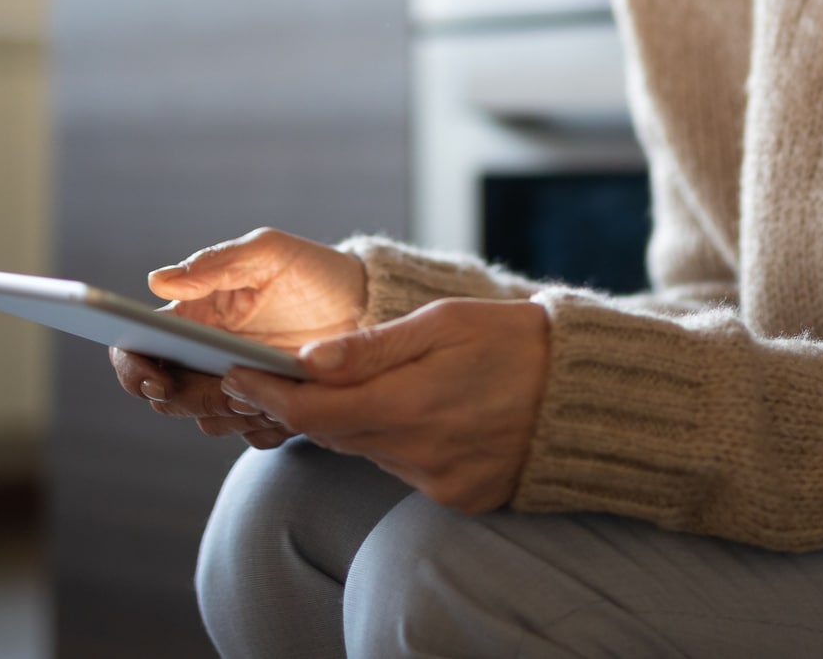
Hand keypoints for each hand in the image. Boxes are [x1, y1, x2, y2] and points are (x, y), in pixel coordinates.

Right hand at [109, 227, 366, 448]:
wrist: (368, 304)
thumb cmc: (310, 270)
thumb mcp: (267, 253)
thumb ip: (215, 264)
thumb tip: (158, 282)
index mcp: (192, 318)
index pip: (137, 349)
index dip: (133, 369)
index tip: (154, 377)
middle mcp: (205, 359)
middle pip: (168, 396)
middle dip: (190, 396)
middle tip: (229, 381)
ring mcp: (237, 388)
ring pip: (209, 421)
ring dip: (232, 411)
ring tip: (272, 385)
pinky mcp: (269, 411)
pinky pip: (253, 436)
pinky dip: (267, 425)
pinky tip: (292, 400)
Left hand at [218, 297, 550, 512]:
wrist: (587, 396)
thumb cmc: (515, 341)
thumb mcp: (445, 322)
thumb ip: (373, 347)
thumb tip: (308, 360)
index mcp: (412, 404)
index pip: (314, 408)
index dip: (268, 392)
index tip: (235, 374)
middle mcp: (420, 453)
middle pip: (333, 433)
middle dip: (299, 405)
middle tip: (267, 375)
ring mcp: (439, 482)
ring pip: (366, 451)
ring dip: (350, 421)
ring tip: (349, 386)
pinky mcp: (458, 498)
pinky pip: (404, 469)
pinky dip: (393, 441)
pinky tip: (412, 413)